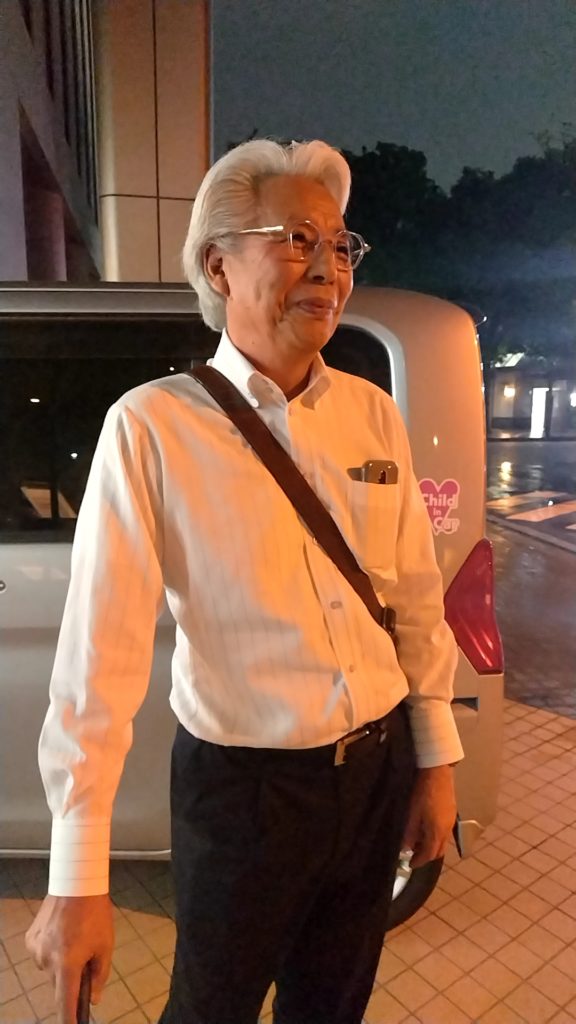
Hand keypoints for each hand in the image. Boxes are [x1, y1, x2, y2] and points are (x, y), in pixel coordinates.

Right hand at [25, 893, 113, 1023]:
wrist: (76, 882)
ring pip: (50, 969)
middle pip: (59, 984)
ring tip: (74, 939)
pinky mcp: (30, 939)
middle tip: (85, 958)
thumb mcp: (105, 946)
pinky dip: (52, 950)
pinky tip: (62, 933)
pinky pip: (42, 954)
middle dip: (71, 979)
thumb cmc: (95, 915)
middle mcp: (46, 961)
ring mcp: (35, 949)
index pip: (66, 1004)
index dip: (70, 1020)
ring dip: (61, 963)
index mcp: (67, 965)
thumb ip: (100, 975)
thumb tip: (95, 998)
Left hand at [401, 764, 456, 868]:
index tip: (409, 864)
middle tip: (413, 854)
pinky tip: (426, 829)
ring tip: (417, 841)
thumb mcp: (412, 814)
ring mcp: (451, 822)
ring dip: (431, 846)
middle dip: (426, 856)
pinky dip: (435, 837)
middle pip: (438, 851)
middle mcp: (447, 830)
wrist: (438, 772)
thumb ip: (410, 833)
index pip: (429, 854)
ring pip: (442, 842)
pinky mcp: (452, 814)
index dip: (419, 861)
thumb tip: (405, 849)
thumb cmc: (422, 792)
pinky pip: (444, 833)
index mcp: (437, 832)